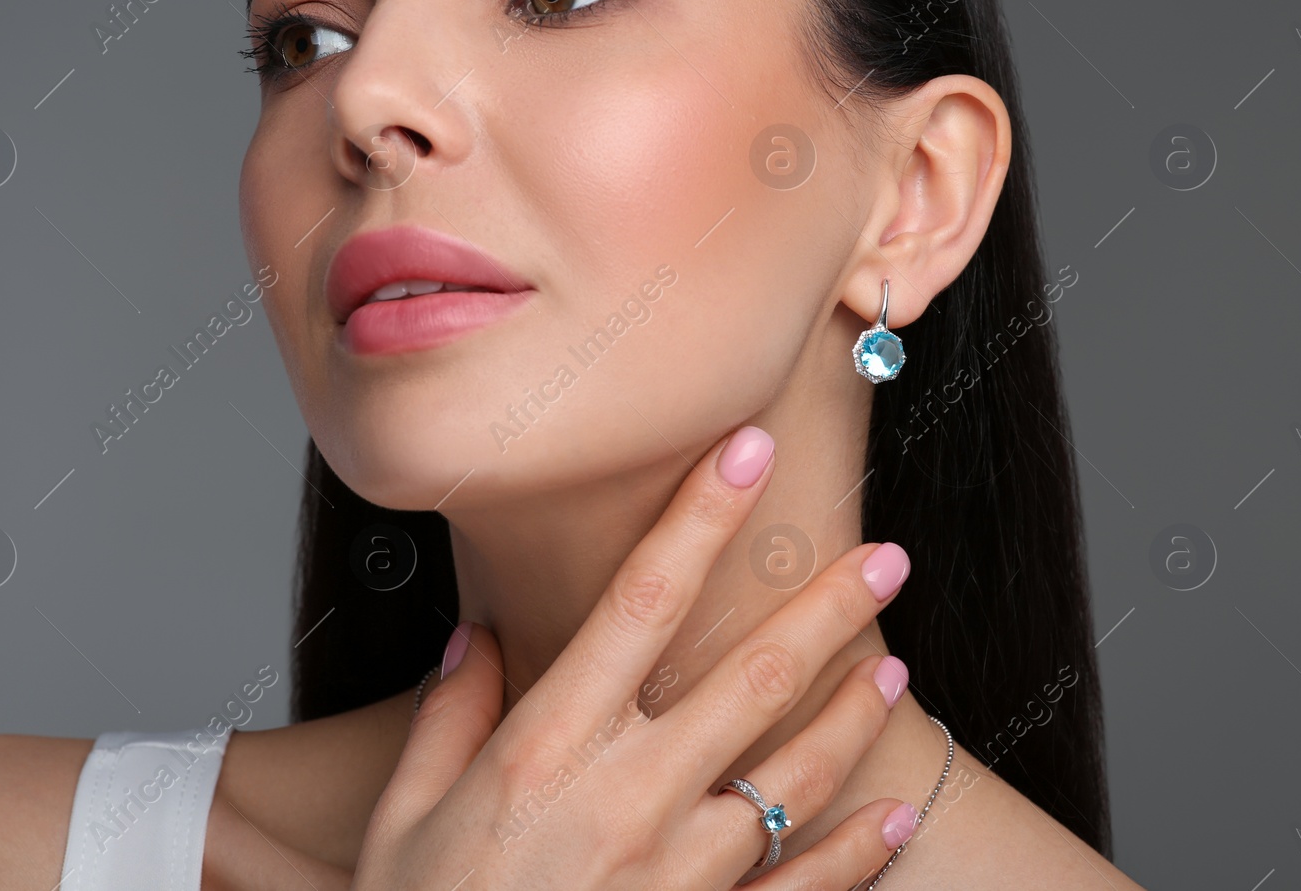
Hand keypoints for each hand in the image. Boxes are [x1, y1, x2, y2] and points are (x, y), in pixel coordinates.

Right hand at [349, 425, 917, 889]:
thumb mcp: (402, 821)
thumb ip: (445, 720)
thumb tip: (474, 639)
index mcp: (544, 750)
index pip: (637, 602)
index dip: (697, 519)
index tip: (745, 453)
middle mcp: (624, 799)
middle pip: (748, 678)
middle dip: (826, 609)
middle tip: (885, 557)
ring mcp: (675, 874)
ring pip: (791, 777)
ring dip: (852, 717)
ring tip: (897, 667)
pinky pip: (798, 888)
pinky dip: (856, 852)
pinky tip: (896, 813)